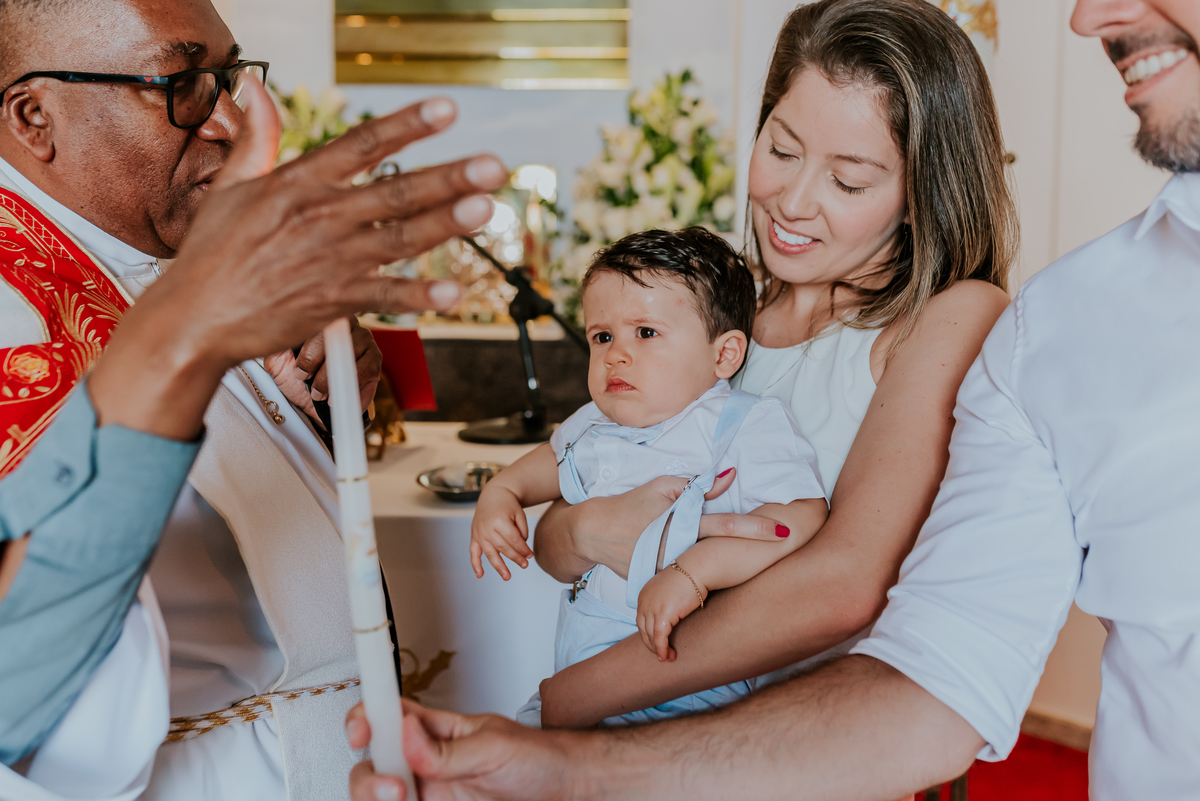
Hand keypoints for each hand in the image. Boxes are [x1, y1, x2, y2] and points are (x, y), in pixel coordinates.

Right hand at [90, 78, 508, 440]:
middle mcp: (320, 217)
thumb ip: (257, 137)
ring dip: (446, 224)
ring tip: (485, 210)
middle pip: (394, 191)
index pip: (361, 145)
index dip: (406, 125)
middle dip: (448, 178)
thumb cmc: (213, 254)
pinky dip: (419, 296)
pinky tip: (453, 293)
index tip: (446, 110)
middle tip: (492, 167)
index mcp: (297, 183)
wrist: (194, 318)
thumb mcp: (231, 186)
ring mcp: (330, 260)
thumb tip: (257, 89)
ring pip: (400, 238)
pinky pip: (385, 296)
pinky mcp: (333, 300)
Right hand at [346, 701, 577, 800]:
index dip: (363, 720)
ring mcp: (428, 792)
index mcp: (433, 731)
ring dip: (378, 800)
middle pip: (371, 767)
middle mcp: (423, 762)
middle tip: (397, 790)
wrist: (563, 788)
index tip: (361, 734)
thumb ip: (447, 749)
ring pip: (378, 797)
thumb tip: (406, 733)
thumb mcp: (493, 747)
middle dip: (369, 780)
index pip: (385, 717)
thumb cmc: (535, 757)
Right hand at [470, 485, 532, 579]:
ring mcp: (479, 533)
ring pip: (490, 553)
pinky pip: (473, 552)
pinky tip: (480, 575)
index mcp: (499, 521)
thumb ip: (522, 531)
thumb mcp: (519, 514)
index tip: (530, 555)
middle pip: (503, 548)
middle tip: (525, 565)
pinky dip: (475, 564)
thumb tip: (521, 549)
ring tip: (507, 577)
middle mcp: (487, 528)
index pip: (513, 540)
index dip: (523, 549)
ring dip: (499, 566)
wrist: (494, 495)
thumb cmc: (509, 505)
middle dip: (516, 557)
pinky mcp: (474, 536)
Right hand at [539, 467, 787, 582]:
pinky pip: (687, 582)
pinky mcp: (661, 584)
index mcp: (683, 524)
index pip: (726, 525)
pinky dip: (704, 581)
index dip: (755, 528)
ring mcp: (671, 571)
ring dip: (734, 570)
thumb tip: (730, 475)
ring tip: (766, 565)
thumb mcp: (662, 487)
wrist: (594, 534)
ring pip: (709, 573)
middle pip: (725, 554)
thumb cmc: (630, 504)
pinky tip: (721, 582)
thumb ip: (698, 486)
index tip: (782, 531)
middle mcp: (681, 550)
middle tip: (791, 547)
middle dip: (756, 553)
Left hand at [636, 566, 705, 661]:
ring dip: (658, 650)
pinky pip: (660, 637)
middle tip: (662, 655)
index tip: (657, 644)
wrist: (698, 569)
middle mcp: (644, 601)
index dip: (648, 634)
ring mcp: (652, 607)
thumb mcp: (670, 589)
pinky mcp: (663, 614)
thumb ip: (665, 601)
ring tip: (668, 657)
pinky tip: (668, 656)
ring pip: (650, 636)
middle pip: (643, 629)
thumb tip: (670, 615)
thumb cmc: (690, 577)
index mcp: (644, 594)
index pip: (641, 620)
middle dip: (651, 644)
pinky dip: (662, 649)